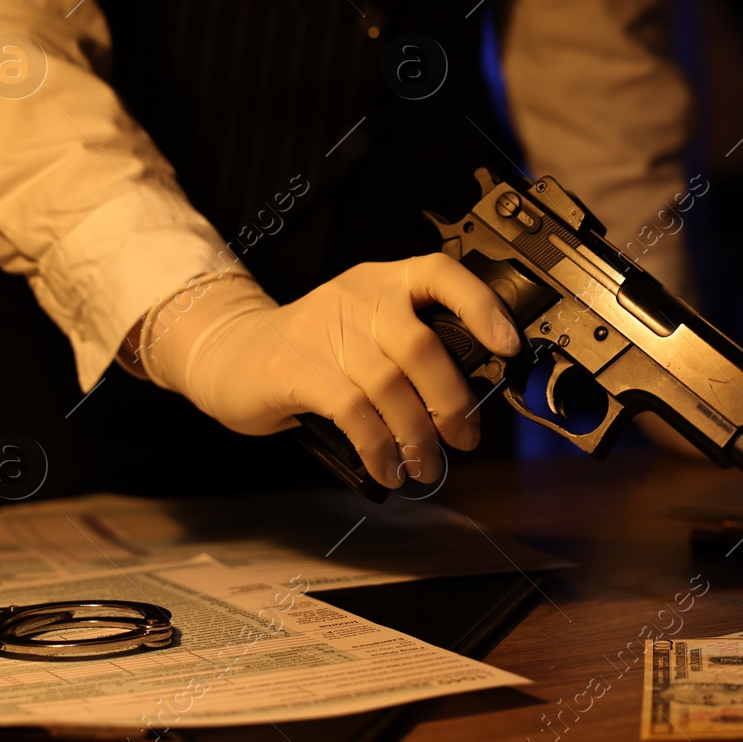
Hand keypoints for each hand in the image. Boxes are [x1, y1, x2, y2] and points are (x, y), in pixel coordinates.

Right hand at [136, 256, 520, 487]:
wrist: (233, 352)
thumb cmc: (317, 349)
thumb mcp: (367, 331)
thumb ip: (412, 350)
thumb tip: (469, 403)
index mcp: (385, 281)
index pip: (441, 274)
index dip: (482, 307)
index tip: (509, 347)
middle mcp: (358, 297)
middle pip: (422, 347)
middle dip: (452, 402)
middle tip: (464, 438)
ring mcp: (324, 330)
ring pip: (390, 387)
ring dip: (417, 436)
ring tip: (426, 466)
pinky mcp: (297, 369)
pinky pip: (354, 413)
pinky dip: (379, 447)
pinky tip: (388, 468)